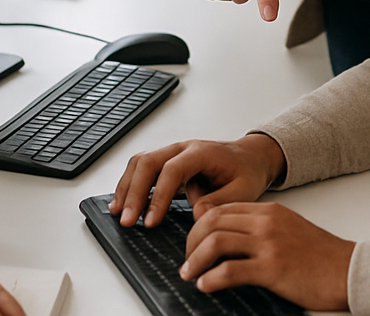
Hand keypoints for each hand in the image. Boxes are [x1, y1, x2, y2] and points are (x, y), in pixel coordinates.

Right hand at [112, 134, 285, 228]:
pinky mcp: (167, 162)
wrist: (250, 157)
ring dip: (127, 187)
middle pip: (149, 162)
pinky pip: (142, 167)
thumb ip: (220, 202)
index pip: (172, 170)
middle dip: (135, 192)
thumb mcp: (243, 191)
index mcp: (202, 152)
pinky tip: (122, 202)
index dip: (159, 196)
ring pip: (140, 162)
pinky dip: (129, 183)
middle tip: (127, 220)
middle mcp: (183, 148)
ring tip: (118, 212)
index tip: (151, 221)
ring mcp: (173, 152)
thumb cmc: (247, 172)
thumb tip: (196, 214)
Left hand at [181, 202, 352, 311]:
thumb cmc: (321, 256)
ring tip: (190, 275)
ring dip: (195, 260)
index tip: (193, 243)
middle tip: (186, 261)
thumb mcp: (289, 230)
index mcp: (270, 211)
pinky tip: (206, 285)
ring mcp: (269, 244)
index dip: (199, 226)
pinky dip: (211, 279)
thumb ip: (262, 228)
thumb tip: (231, 240)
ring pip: (215, 242)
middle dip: (191, 242)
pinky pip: (230, 270)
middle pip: (212, 221)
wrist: (349, 270)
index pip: (221, 208)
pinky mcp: (273, 268)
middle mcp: (266, 222)